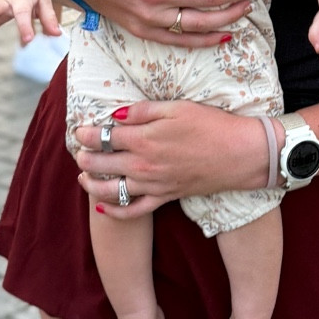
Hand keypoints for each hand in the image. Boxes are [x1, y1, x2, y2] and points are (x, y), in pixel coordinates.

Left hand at [71, 98, 267, 219]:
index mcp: (144, 139)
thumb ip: (142, 111)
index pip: (103, 138)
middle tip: (78, 150)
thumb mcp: (176, 107)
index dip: (86, 134)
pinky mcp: (165, 197)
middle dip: (83, 157)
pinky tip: (103, 206)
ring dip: (91, 184)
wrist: (239, 154)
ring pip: (110, 190)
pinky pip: (133, 210)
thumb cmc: (210, 125)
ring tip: (82, 176)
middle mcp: (143, 165)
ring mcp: (153, 185)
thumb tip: (115, 116)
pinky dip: (115, 211)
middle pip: (100, 164)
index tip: (79, 130)